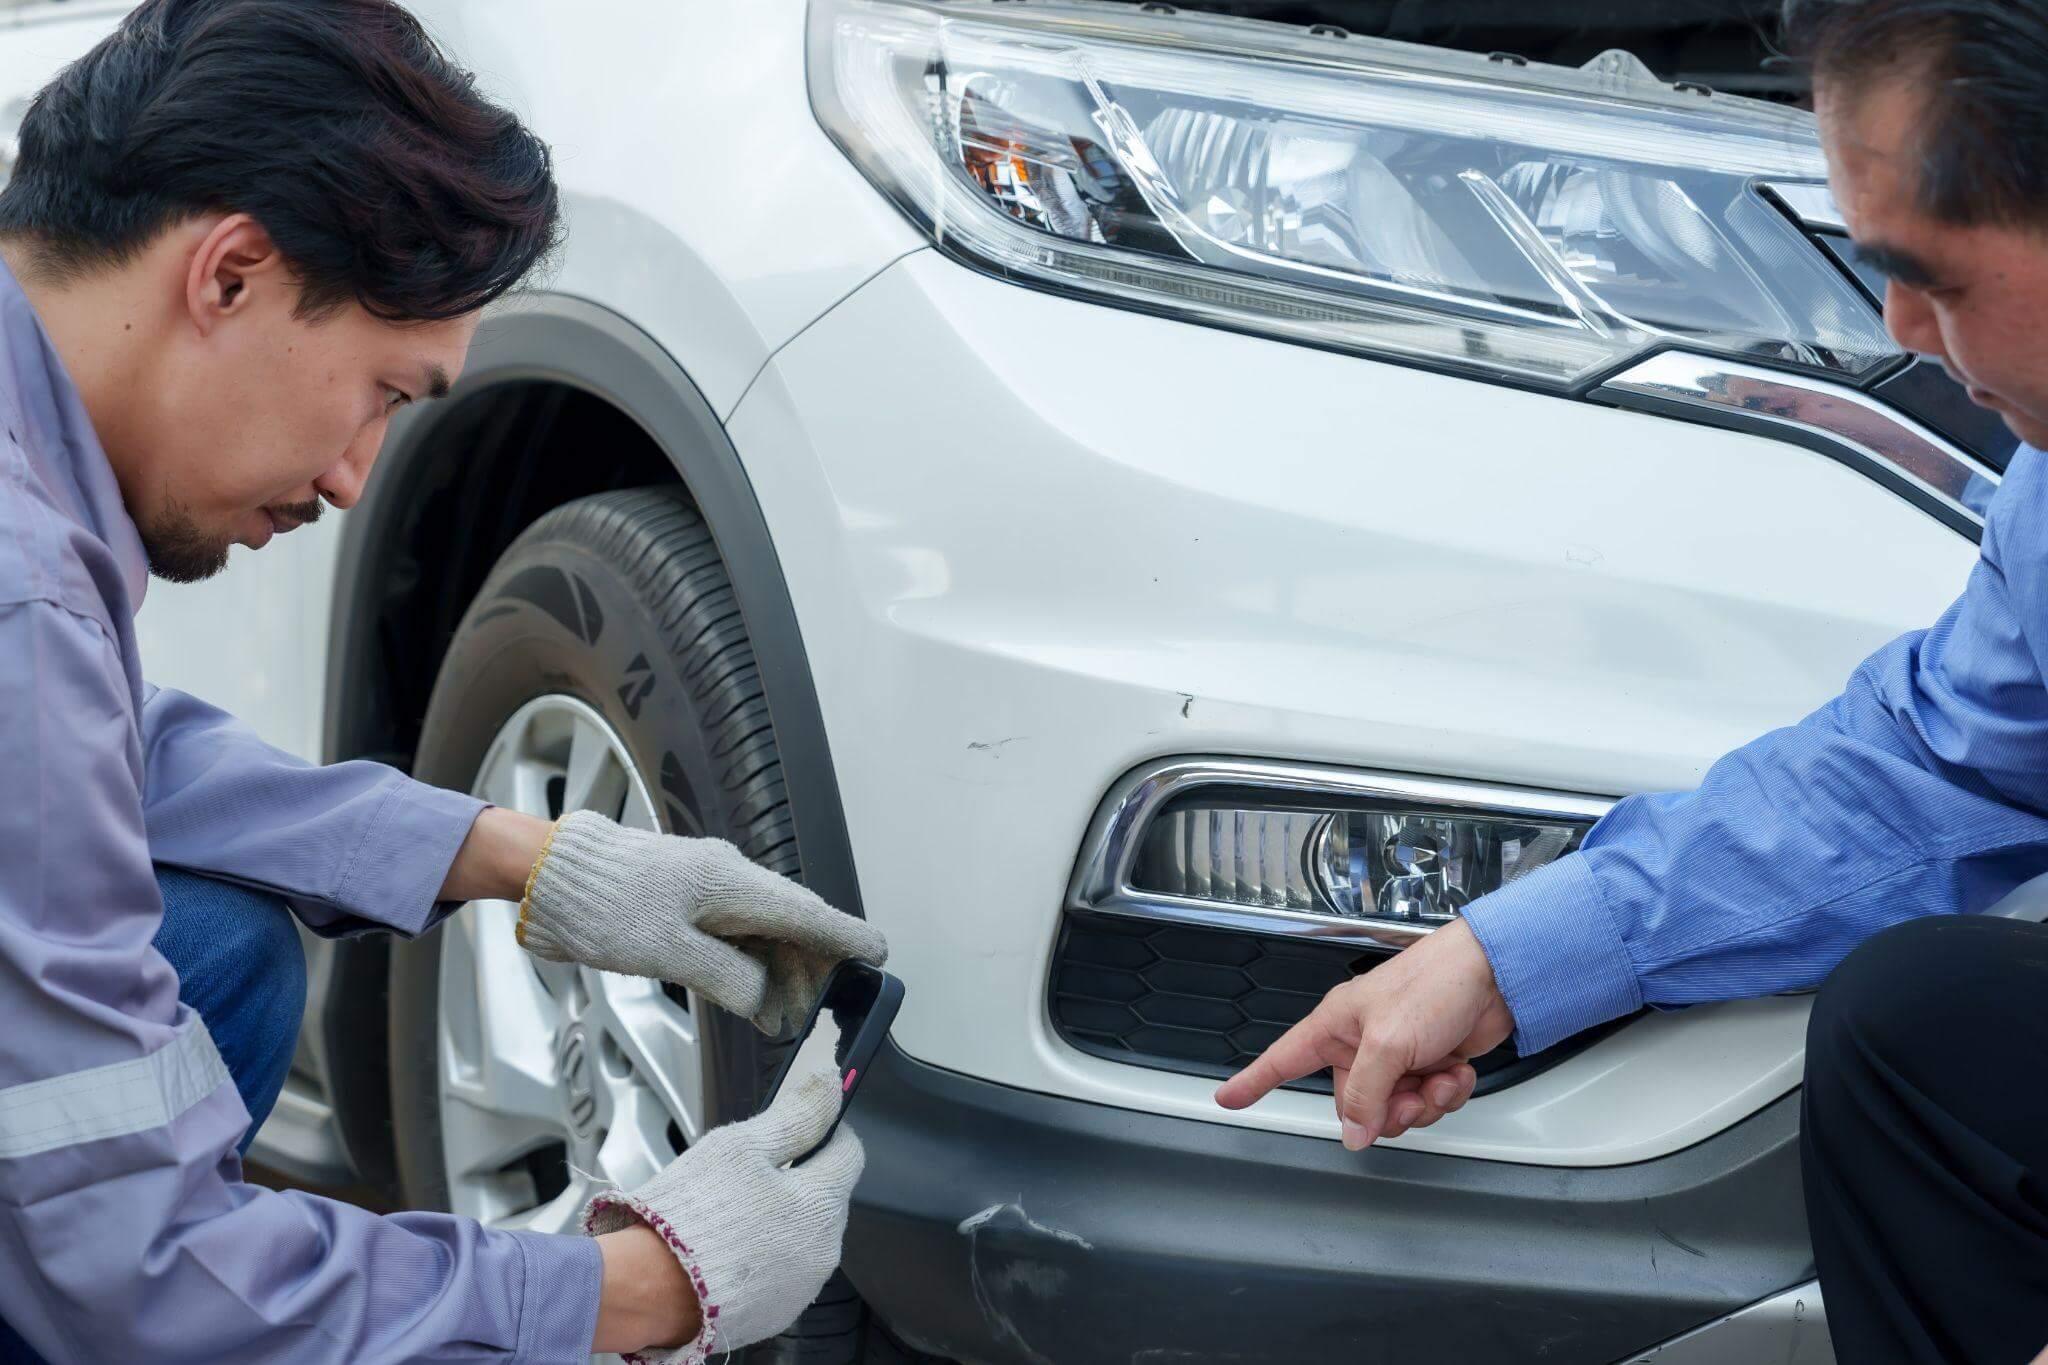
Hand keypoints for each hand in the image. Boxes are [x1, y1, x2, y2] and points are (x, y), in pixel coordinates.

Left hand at [518, 811, 887, 1034]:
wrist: (550, 876)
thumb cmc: (602, 904)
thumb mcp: (667, 952)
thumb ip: (727, 977)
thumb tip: (767, 1000)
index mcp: (731, 883)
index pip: (806, 912)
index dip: (846, 936)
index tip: (880, 954)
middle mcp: (728, 881)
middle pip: (791, 925)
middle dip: (812, 970)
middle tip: (824, 1013)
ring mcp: (708, 891)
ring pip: (764, 934)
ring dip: (778, 976)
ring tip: (782, 1020)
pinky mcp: (687, 904)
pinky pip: (736, 936)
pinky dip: (750, 968)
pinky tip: (753, 999)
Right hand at [584, 1059, 864, 1361]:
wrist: (648, 1289)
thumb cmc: (692, 1214)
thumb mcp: (741, 1147)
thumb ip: (795, 1115)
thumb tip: (830, 1083)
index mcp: (821, 1203)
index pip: (848, 1154)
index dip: (826, 1131)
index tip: (801, 1126)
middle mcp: (824, 1249)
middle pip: (826, 1196)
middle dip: (799, 1179)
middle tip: (749, 1174)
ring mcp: (802, 1286)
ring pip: (805, 1235)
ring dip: (782, 1220)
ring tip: (733, 1215)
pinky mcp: (777, 1313)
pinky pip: (783, 1272)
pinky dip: (766, 1256)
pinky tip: (730, 1249)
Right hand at [1215, 918, 1513, 1147]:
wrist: (1495, 974)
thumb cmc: (1435, 984)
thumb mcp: (1389, 1043)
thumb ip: (1364, 1094)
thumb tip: (1352, 1135)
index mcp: (1337, 1026)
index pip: (1284, 1059)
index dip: (1255, 1081)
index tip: (1228, 1098)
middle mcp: (1363, 1042)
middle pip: (1354, 1104)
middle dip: (1388, 1110)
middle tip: (1410, 1095)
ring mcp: (1398, 1055)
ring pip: (1396, 1110)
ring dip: (1424, 1103)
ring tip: (1440, 1078)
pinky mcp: (1431, 1063)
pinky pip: (1429, 1101)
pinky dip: (1448, 1093)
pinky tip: (1457, 1072)